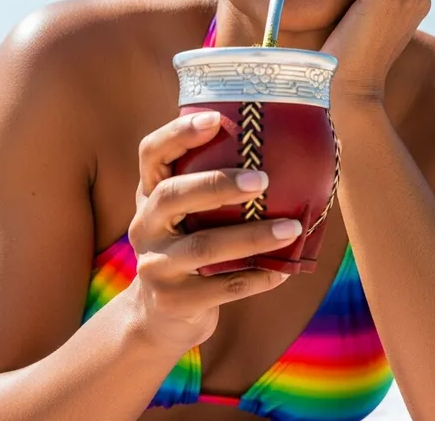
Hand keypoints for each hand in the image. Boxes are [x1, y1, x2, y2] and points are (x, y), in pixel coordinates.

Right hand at [127, 111, 301, 353]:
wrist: (158, 316)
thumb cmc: (189, 245)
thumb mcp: (185, 214)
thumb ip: (211, 184)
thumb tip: (285, 143)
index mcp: (149, 194)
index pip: (151, 153)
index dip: (178, 133)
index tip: (215, 119)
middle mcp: (144, 226)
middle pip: (171, 195)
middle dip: (217, 184)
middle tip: (262, 179)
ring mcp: (154, 266)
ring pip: (201, 247)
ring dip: (251, 236)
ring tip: (290, 228)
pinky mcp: (172, 302)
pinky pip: (220, 288)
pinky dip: (256, 278)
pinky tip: (283, 269)